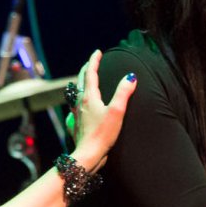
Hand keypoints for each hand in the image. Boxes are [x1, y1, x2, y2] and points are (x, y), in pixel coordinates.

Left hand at [65, 50, 138, 171]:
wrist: (88, 154)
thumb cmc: (103, 134)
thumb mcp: (117, 111)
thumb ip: (123, 92)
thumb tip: (130, 76)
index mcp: (89, 97)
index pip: (90, 73)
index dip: (94, 61)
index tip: (98, 52)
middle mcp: (80, 103)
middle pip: (80, 81)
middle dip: (86, 69)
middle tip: (91, 62)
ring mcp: (76, 114)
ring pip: (75, 94)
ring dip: (81, 84)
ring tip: (85, 82)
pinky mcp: (76, 124)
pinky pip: (74, 108)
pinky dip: (77, 102)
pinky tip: (77, 107)